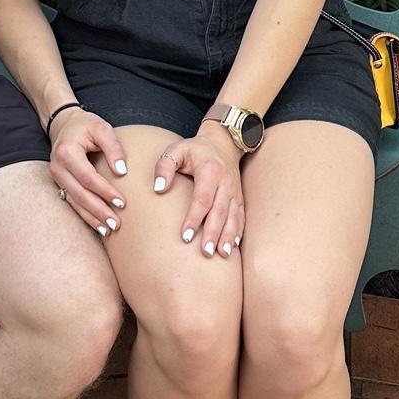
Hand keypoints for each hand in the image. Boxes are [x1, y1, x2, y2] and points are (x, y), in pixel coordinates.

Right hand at [49, 108, 128, 235]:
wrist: (64, 124)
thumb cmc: (85, 125)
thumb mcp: (102, 128)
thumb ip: (113, 147)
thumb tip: (121, 171)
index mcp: (67, 152)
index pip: (88, 177)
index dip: (105, 191)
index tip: (122, 202)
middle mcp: (58, 167)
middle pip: (79, 194)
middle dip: (98, 211)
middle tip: (116, 224)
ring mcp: (56, 177)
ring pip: (74, 202)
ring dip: (91, 217)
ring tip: (108, 230)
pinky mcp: (60, 183)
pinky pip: (72, 202)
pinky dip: (85, 215)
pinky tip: (98, 226)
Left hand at [153, 122, 244, 256]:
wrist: (222, 143)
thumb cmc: (194, 150)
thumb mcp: (175, 150)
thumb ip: (164, 166)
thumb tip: (158, 188)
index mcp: (209, 171)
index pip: (202, 199)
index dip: (194, 218)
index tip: (185, 236)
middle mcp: (225, 182)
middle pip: (219, 212)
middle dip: (213, 233)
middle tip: (205, 252)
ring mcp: (235, 191)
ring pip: (233, 217)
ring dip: (228, 236)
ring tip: (221, 254)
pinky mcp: (239, 197)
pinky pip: (240, 217)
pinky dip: (237, 232)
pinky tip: (232, 247)